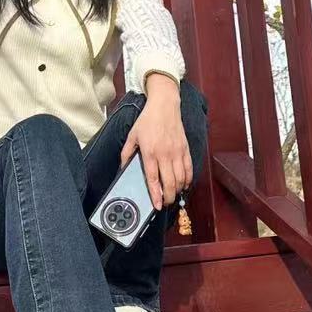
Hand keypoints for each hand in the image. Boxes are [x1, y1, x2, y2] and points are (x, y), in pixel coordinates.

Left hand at [120, 94, 192, 208]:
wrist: (164, 105)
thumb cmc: (148, 120)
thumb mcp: (132, 135)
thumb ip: (126, 153)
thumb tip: (122, 167)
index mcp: (150, 152)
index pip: (153, 179)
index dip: (156, 195)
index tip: (157, 206)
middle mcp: (165, 154)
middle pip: (170, 183)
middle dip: (168, 197)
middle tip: (165, 203)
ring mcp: (177, 152)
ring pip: (181, 178)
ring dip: (178, 190)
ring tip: (173, 195)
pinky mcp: (185, 148)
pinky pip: (189, 168)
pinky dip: (188, 179)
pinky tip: (184, 184)